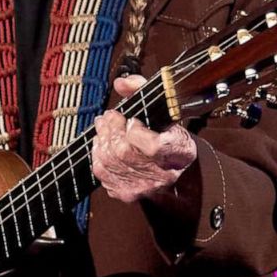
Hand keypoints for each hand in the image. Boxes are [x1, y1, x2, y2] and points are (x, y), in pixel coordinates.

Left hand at [91, 74, 196, 203]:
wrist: (174, 168)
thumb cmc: (168, 136)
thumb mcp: (164, 110)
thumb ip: (142, 90)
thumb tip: (121, 83)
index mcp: (178, 152)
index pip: (154, 147)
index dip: (136, 132)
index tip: (132, 120)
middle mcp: (162, 174)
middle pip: (125, 152)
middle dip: (111, 129)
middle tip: (109, 116)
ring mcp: (143, 186)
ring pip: (111, 161)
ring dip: (102, 139)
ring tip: (103, 126)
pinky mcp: (126, 192)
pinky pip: (103, 173)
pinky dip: (98, 155)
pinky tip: (102, 143)